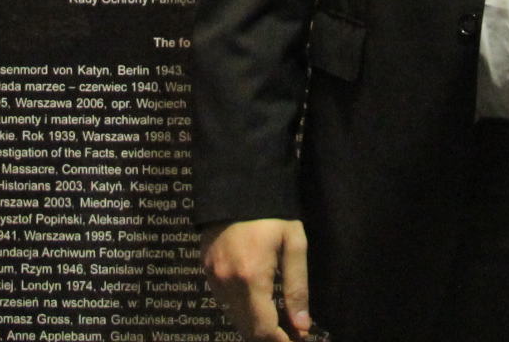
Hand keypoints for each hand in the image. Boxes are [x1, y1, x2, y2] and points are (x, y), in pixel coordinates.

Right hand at [202, 217, 309, 340]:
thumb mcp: (294, 244)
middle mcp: (227, 282)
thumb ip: (297, 287)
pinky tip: (257, 303)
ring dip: (254, 325)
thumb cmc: (273, 212)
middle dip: (269, 337)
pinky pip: (224, 301)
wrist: (237, 183)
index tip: (297, 340)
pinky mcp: (206, 268)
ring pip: (234, 317)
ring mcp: (213, 276)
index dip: (280, 341)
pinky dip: (241, 309)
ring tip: (278, 321)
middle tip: (290, 333)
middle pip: (246, 329)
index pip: (263, 329)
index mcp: (251, 277)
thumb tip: (302, 325)